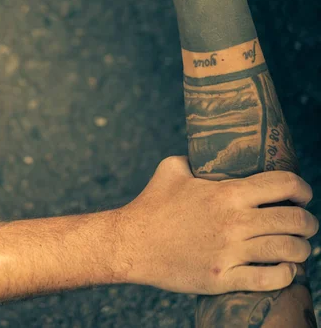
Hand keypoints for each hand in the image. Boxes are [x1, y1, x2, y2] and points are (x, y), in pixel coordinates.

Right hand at [121, 156, 317, 294]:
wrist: (132, 243)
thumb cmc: (151, 203)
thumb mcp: (171, 169)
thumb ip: (195, 160)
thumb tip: (206, 157)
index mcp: (226, 193)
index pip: (284, 185)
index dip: (301, 188)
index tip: (302, 194)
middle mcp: (234, 222)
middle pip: (295, 220)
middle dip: (308, 222)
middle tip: (304, 223)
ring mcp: (230, 252)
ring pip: (290, 251)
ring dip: (301, 249)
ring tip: (297, 247)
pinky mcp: (223, 278)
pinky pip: (271, 279)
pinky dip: (285, 274)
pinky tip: (283, 269)